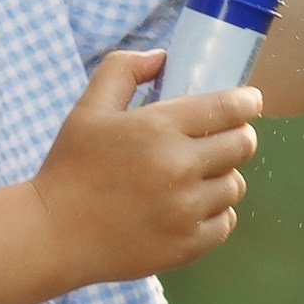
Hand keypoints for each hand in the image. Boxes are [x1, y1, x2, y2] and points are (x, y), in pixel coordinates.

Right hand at [32, 48, 257, 284]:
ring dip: (224, 174)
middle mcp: (180, 168)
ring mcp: (186, 211)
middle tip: (224, 136)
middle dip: (239, 135)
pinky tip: (194, 204)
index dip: (247, 101)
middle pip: (243, 145)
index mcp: (159, 128)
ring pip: (235, 185)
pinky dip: (217, 211)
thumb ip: (123, 70)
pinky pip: (226, 222)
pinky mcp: (187, 246)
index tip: (250, 101)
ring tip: (201, 173)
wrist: (53, 236)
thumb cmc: (70, 167)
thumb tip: (161, 57)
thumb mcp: (89, 108)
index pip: (229, 108)